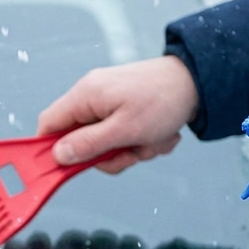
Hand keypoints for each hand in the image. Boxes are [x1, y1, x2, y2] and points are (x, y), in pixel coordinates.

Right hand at [35, 55, 198, 172]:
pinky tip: (158, 133)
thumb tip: (59, 155)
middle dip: (107, 154)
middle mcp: (92, 95)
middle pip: (80, 139)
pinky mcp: (125, 105)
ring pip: (105, 140)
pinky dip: (140, 140)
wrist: (199, 80)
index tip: (67, 167)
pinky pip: (122, 133)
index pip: (48, 124)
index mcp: (85, 96)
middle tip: (130, 152)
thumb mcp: (124, 131)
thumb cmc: (163, 100)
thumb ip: (87, 145)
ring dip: (130, 149)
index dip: (52, 149)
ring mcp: (109, 100)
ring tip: (151, 140)